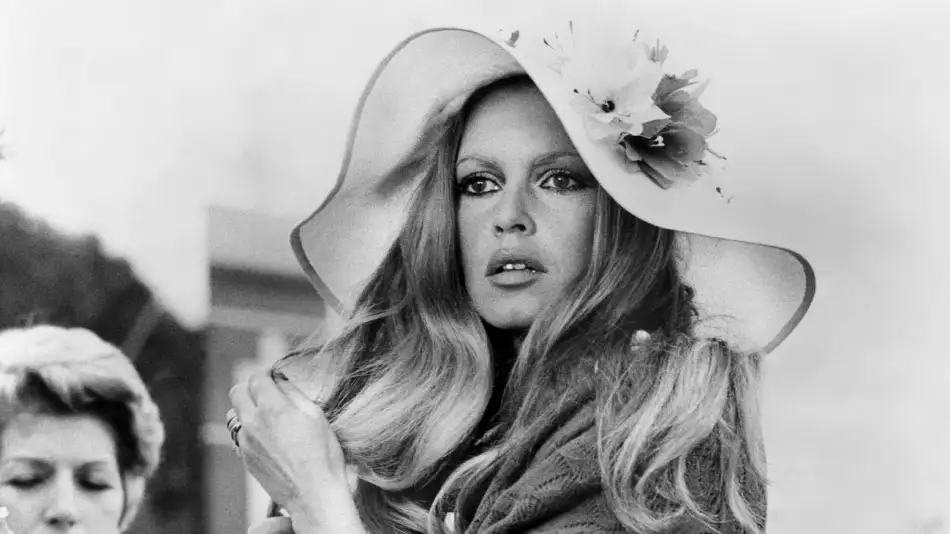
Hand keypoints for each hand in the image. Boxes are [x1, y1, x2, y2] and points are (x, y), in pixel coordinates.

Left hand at [230, 370, 361, 530]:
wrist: (314, 494)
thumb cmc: (323, 455)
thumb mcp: (316, 415)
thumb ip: (293, 392)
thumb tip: (280, 379)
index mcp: (274, 408)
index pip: (257, 378)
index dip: (266, 374)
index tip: (273, 377)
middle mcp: (254, 423)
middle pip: (237, 391)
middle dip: (251, 387)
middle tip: (266, 391)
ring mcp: (246, 442)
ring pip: (234, 414)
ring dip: (246, 408)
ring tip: (266, 414)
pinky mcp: (245, 457)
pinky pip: (238, 435)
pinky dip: (248, 429)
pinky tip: (266, 436)